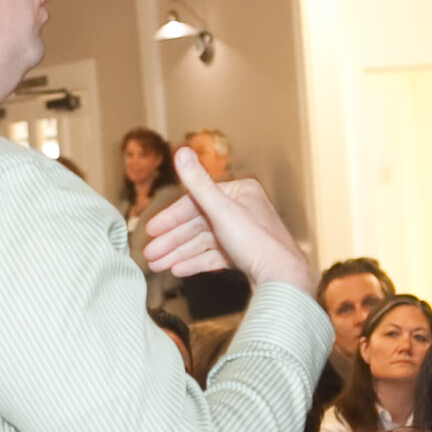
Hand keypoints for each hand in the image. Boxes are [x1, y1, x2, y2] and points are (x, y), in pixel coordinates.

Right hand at [142, 148, 314, 294]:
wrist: (282, 280)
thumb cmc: (258, 243)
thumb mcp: (221, 209)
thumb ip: (197, 183)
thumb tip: (182, 152)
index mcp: (240, 192)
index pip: (197, 201)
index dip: (171, 217)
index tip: (151, 230)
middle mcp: (243, 210)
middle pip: (198, 223)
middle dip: (172, 241)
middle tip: (149, 254)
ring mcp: (244, 234)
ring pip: (204, 242)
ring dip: (179, 253)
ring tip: (157, 265)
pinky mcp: (245, 255)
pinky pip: (215, 256)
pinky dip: (196, 262)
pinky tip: (178, 269)